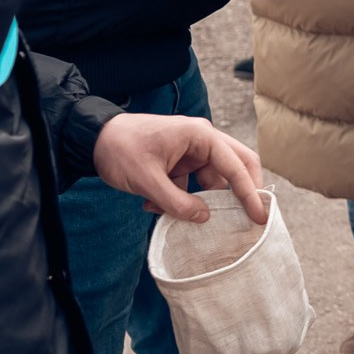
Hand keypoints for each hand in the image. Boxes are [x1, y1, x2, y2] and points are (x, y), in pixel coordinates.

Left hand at [91, 114, 268, 224]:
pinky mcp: (180, 161)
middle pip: (236, 166)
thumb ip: (177, 202)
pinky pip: (193, 184)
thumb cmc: (120, 150)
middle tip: (248, 217)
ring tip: (169, 211)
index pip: (235, 165)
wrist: (92, 139)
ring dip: (198, 200)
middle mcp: (202, 140)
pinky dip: (180, 198)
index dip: (250, 192)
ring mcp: (192, 151)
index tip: (260, 216)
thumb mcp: (147, 180)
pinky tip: (152, 204)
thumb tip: (205, 218)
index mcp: (199, 135)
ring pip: (213, 179)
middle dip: (240, 192)